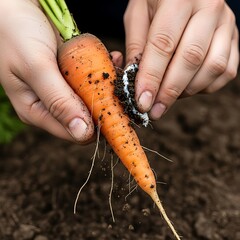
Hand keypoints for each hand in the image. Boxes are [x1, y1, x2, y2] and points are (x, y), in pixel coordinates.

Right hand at [0, 0, 122, 142]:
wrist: (13, 4)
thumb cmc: (16, 33)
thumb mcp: (36, 68)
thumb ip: (58, 101)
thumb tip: (82, 133)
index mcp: (38, 112)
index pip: (75, 133)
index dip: (98, 127)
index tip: (116, 111)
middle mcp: (52, 104)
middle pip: (88, 117)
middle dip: (105, 102)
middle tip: (116, 86)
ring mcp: (64, 88)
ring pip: (94, 97)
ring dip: (107, 84)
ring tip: (114, 65)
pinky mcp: (71, 74)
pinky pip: (93, 78)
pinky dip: (104, 69)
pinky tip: (111, 57)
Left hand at [124, 0, 238, 119]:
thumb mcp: (137, 14)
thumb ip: (136, 46)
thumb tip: (134, 82)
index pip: (163, 45)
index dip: (151, 77)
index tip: (142, 102)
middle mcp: (209, 7)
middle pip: (190, 59)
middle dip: (169, 92)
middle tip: (154, 111)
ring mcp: (226, 23)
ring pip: (213, 67)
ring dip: (188, 90)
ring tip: (168, 97)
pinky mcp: (234, 37)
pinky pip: (226, 71)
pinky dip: (206, 86)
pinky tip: (188, 87)